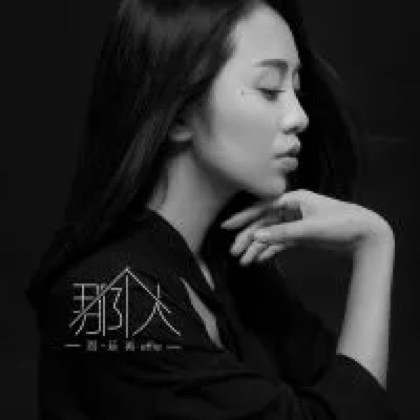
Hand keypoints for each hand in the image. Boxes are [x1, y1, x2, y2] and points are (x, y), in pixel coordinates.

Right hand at [220, 189, 392, 264]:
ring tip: (244, 261)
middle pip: (264, 224)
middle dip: (248, 238)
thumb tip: (255, 237)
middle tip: (233, 252)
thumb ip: (282, 233)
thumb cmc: (341, 224)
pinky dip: (270, 251)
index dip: (243, 218)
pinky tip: (259, 259)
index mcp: (293, 199)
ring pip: (271, 235)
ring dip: (258, 247)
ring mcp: (295, 223)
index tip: (226, 226)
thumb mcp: (310, 228)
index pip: (262, 208)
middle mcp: (291, 209)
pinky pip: (281, 243)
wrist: (367, 235)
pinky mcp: (301, 236)